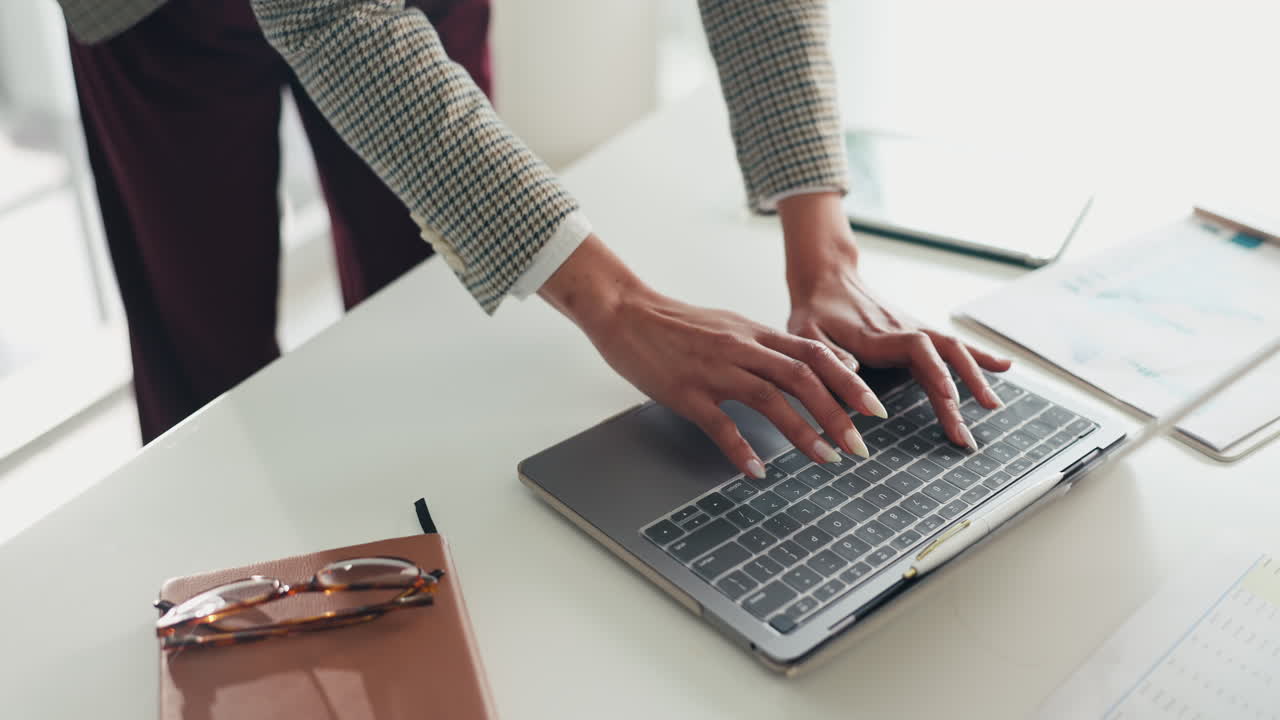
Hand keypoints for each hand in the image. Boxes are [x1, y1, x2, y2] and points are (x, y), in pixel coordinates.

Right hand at [540, 235, 885, 478]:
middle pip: (803, 377)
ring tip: (825, 460)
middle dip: (838, 414)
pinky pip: (719, 423)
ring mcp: (713, 369)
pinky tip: (757, 471)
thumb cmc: (677, 325)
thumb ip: (769, 348)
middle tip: (859, 447)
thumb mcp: (732, 327)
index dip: (849, 382)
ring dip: (803, 432)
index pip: (816, 354)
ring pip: (770, 398)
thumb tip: (808, 368)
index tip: (874, 410)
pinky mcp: (685, 391)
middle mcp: (742, 348)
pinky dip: (742, 449)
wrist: (626, 312)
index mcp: (756, 334)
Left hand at [778, 193, 1011, 448]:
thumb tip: (854, 373)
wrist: (824, 280)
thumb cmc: (813, 311)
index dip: (935, 371)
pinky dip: (978, 356)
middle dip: (962, 391)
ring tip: (993, 407)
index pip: (916, 348)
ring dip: (975, 378)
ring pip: (953, 350)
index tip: (949, 397)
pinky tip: (1002, 367)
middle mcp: (902, 329)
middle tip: (965, 434)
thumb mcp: (807, 333)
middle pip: (943, 355)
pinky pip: (951, 346)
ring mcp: (913, 330)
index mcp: (877, 334)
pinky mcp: (916, 334)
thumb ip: (827, 355)